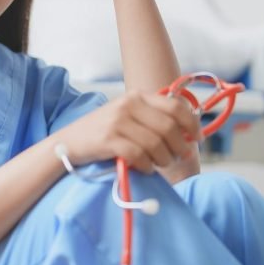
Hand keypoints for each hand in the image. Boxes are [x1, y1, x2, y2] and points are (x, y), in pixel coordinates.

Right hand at [53, 92, 201, 174]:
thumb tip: (188, 134)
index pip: (175, 106)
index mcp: (136, 96)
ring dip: (163, 159)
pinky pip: (139, 155)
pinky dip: (147, 165)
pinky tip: (144, 168)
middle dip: (179, 146)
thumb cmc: (101, 135)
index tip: (197, 138)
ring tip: (159, 165)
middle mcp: (128, 104)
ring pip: (156, 143)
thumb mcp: (126, 117)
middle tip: (178, 158)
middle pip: (169, 127)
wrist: (66, 144)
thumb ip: (152, 120)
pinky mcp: (109, 139)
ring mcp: (117, 121)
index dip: (192, 123)